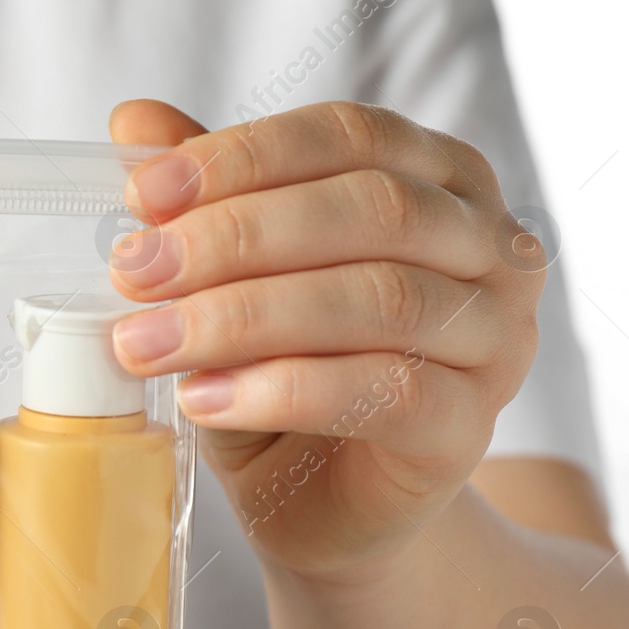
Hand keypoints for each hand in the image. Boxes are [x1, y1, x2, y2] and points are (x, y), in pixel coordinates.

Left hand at [107, 100, 543, 580]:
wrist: (329, 509)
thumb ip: (207, 199)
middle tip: (132, 269)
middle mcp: (491, 249)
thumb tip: (132, 119)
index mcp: (443, 180)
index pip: (349, 136)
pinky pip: (385, 394)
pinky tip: (201, 400)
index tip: (142, 192)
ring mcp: (496, 342)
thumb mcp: (235, 280)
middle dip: (234, 235)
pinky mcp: (470, 431)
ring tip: (144, 342)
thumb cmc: (285, 376)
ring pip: (378, 299)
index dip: (243, 156)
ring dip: (242, 316)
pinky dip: (281, 390)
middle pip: (369, 209)